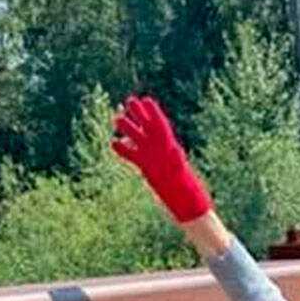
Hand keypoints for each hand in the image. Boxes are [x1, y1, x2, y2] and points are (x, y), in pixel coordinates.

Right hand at [111, 95, 211, 223]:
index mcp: (169, 144)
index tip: (146, 100)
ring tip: (116, 119)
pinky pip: (131, 155)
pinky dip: (122, 149)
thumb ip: (176, 160)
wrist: (183, 199)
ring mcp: (150, 155)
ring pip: (136, 137)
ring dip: (127, 128)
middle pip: (146, 126)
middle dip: (138, 114)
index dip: (153, 112)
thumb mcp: (180, 170)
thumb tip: (176, 154)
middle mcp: (158, 147)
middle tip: (129, 101)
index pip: (160, 124)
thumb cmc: (186, 186)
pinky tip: (113, 143)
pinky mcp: (143, 165)